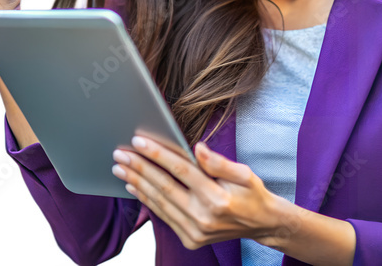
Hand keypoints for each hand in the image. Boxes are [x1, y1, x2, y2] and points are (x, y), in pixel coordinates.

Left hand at [112, 133, 285, 249]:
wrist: (261, 225)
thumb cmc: (252, 194)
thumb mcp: (244, 174)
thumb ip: (219, 162)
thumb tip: (197, 147)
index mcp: (217, 198)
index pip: (180, 171)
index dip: (157, 154)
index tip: (138, 141)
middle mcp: (203, 217)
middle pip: (163, 187)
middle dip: (139, 168)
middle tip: (119, 153)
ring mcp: (195, 232)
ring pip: (159, 202)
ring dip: (137, 183)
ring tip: (120, 168)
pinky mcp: (190, 239)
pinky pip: (163, 216)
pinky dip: (147, 200)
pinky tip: (134, 187)